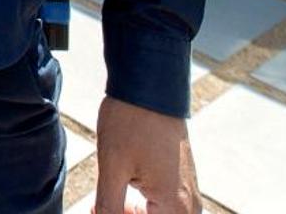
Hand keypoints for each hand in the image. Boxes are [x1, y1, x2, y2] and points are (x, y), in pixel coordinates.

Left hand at [95, 97, 199, 212]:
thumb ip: (109, 205)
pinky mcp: (182, 181)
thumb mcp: (111, 167)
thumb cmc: (131, 122)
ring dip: (135, 213)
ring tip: (110, 196)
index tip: (97, 208)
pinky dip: (145, 207)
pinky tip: (124, 191)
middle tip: (101, 204)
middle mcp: (188, 205)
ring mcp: (188, 193)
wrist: (150, 85)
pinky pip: (167, 208)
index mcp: (175, 206)